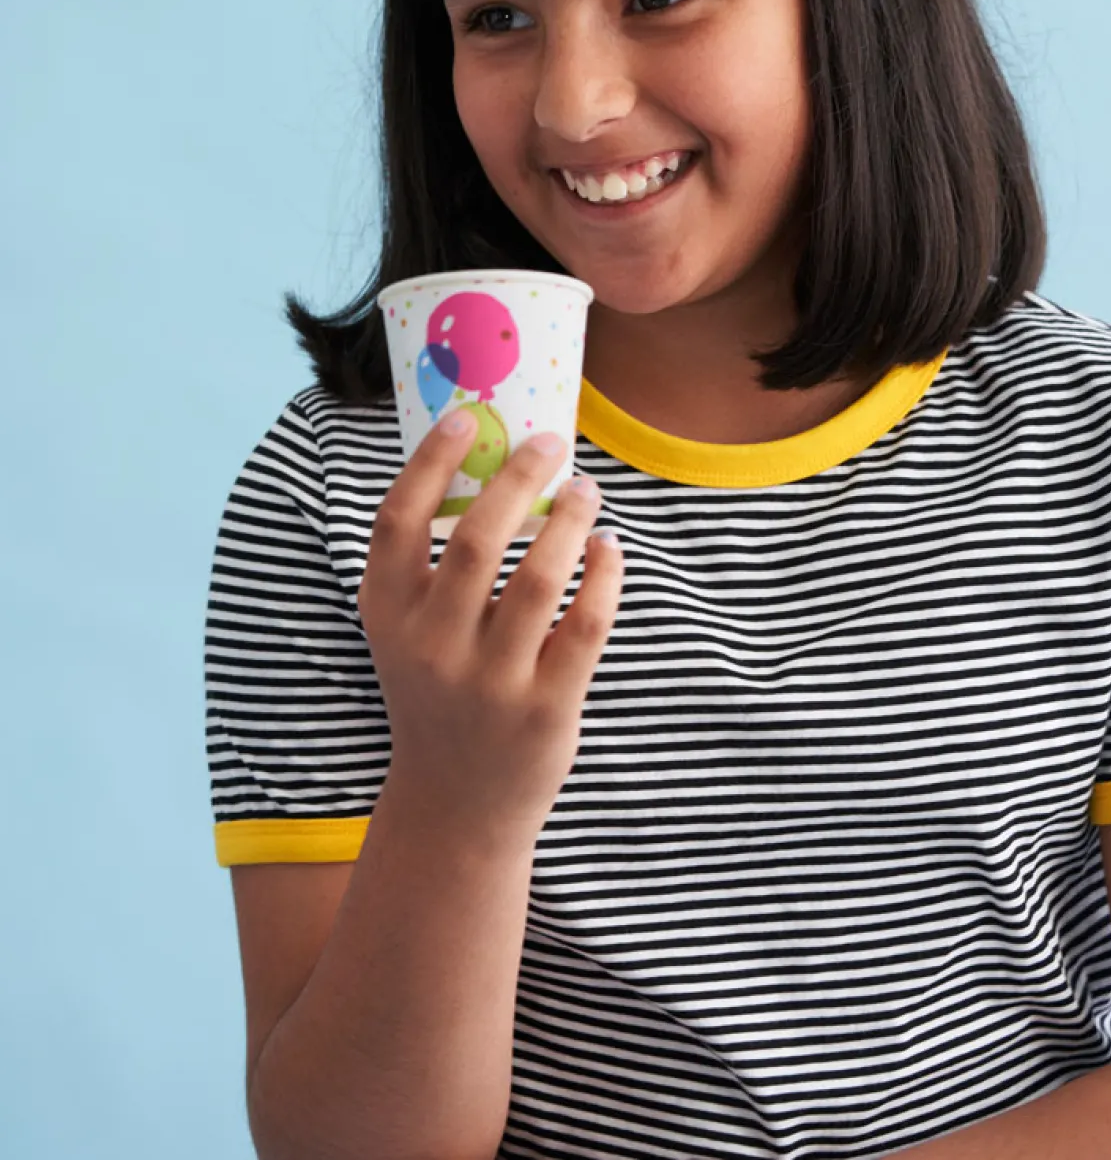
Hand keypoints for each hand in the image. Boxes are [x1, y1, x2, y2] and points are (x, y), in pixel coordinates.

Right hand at [358, 412, 623, 849]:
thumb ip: (433, 565)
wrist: (455, 805)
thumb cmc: (438, 690)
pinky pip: (586, 623)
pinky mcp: (545, 709)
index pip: (397, 523)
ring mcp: (489, 682)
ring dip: (570, 520)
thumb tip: (490, 462)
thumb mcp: (410, 632)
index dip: (429, 463)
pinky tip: (607, 548)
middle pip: (477, 540)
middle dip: (519, 478)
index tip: (468, 419)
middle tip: (550, 444)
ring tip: (586, 490)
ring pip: (539, 577)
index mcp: (387, 616)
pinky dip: (603, 574)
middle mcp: (431, 647)